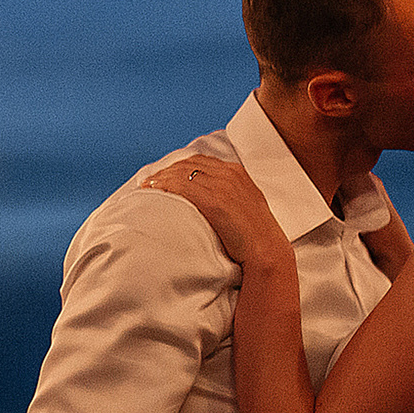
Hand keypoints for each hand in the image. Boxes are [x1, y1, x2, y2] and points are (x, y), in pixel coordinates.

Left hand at [143, 158, 284, 268]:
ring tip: (146, 186)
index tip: (166, 174)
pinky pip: (181, 186)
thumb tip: (209, 200)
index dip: (180, 166)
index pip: (201, 161)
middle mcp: (229, 174)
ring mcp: (222, 186)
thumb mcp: (245, 206)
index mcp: (237, 173)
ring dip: (161, 178)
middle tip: (150, 180)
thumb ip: (229, 196)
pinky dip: (164, 186)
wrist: (266, 251)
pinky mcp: (213, 200)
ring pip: (182, 172)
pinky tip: (153, 192)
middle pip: (189, 164)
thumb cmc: (254, 237)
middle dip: (167, 170)